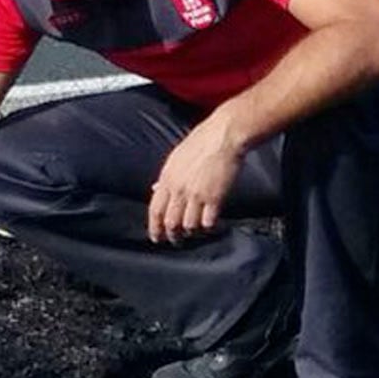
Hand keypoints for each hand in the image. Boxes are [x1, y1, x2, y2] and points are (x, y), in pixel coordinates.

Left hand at [148, 116, 243, 243]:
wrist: (223, 135)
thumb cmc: (201, 143)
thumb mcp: (176, 158)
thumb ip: (166, 177)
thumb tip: (156, 190)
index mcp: (167, 179)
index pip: (155, 211)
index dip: (155, 228)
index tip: (157, 238)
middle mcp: (179, 189)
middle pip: (171, 223)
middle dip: (173, 236)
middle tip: (177, 241)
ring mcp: (197, 194)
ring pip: (189, 226)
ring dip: (192, 232)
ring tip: (195, 232)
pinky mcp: (215, 197)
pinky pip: (208, 222)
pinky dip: (208, 227)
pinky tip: (211, 225)